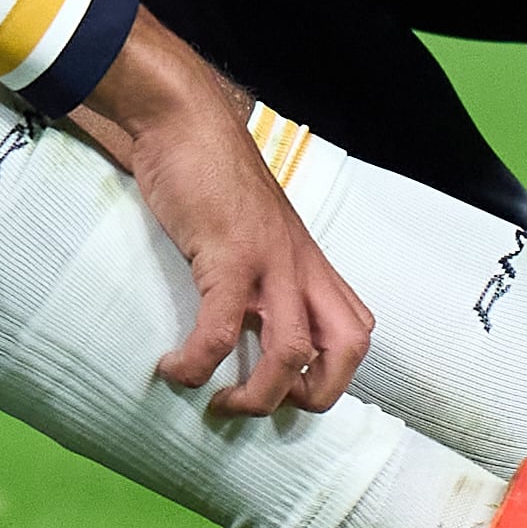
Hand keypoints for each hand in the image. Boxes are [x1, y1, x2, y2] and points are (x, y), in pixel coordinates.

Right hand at [69, 13, 372, 416]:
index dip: (334, 373)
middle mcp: (300, 263)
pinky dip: (198, 362)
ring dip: (258, 396)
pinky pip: (222, 330)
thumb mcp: (249, 224)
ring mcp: (269, 260)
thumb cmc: (210, 170)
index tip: (288, 391)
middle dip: (317, 395)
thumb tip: (237, 310)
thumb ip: (256, 264)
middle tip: (269, 408)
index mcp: (308, 259)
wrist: (185, 119)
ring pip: (292, 353)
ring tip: (218, 404)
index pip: (355, 327)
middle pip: (348, 346)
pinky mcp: (228, 254)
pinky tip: (171, 369)